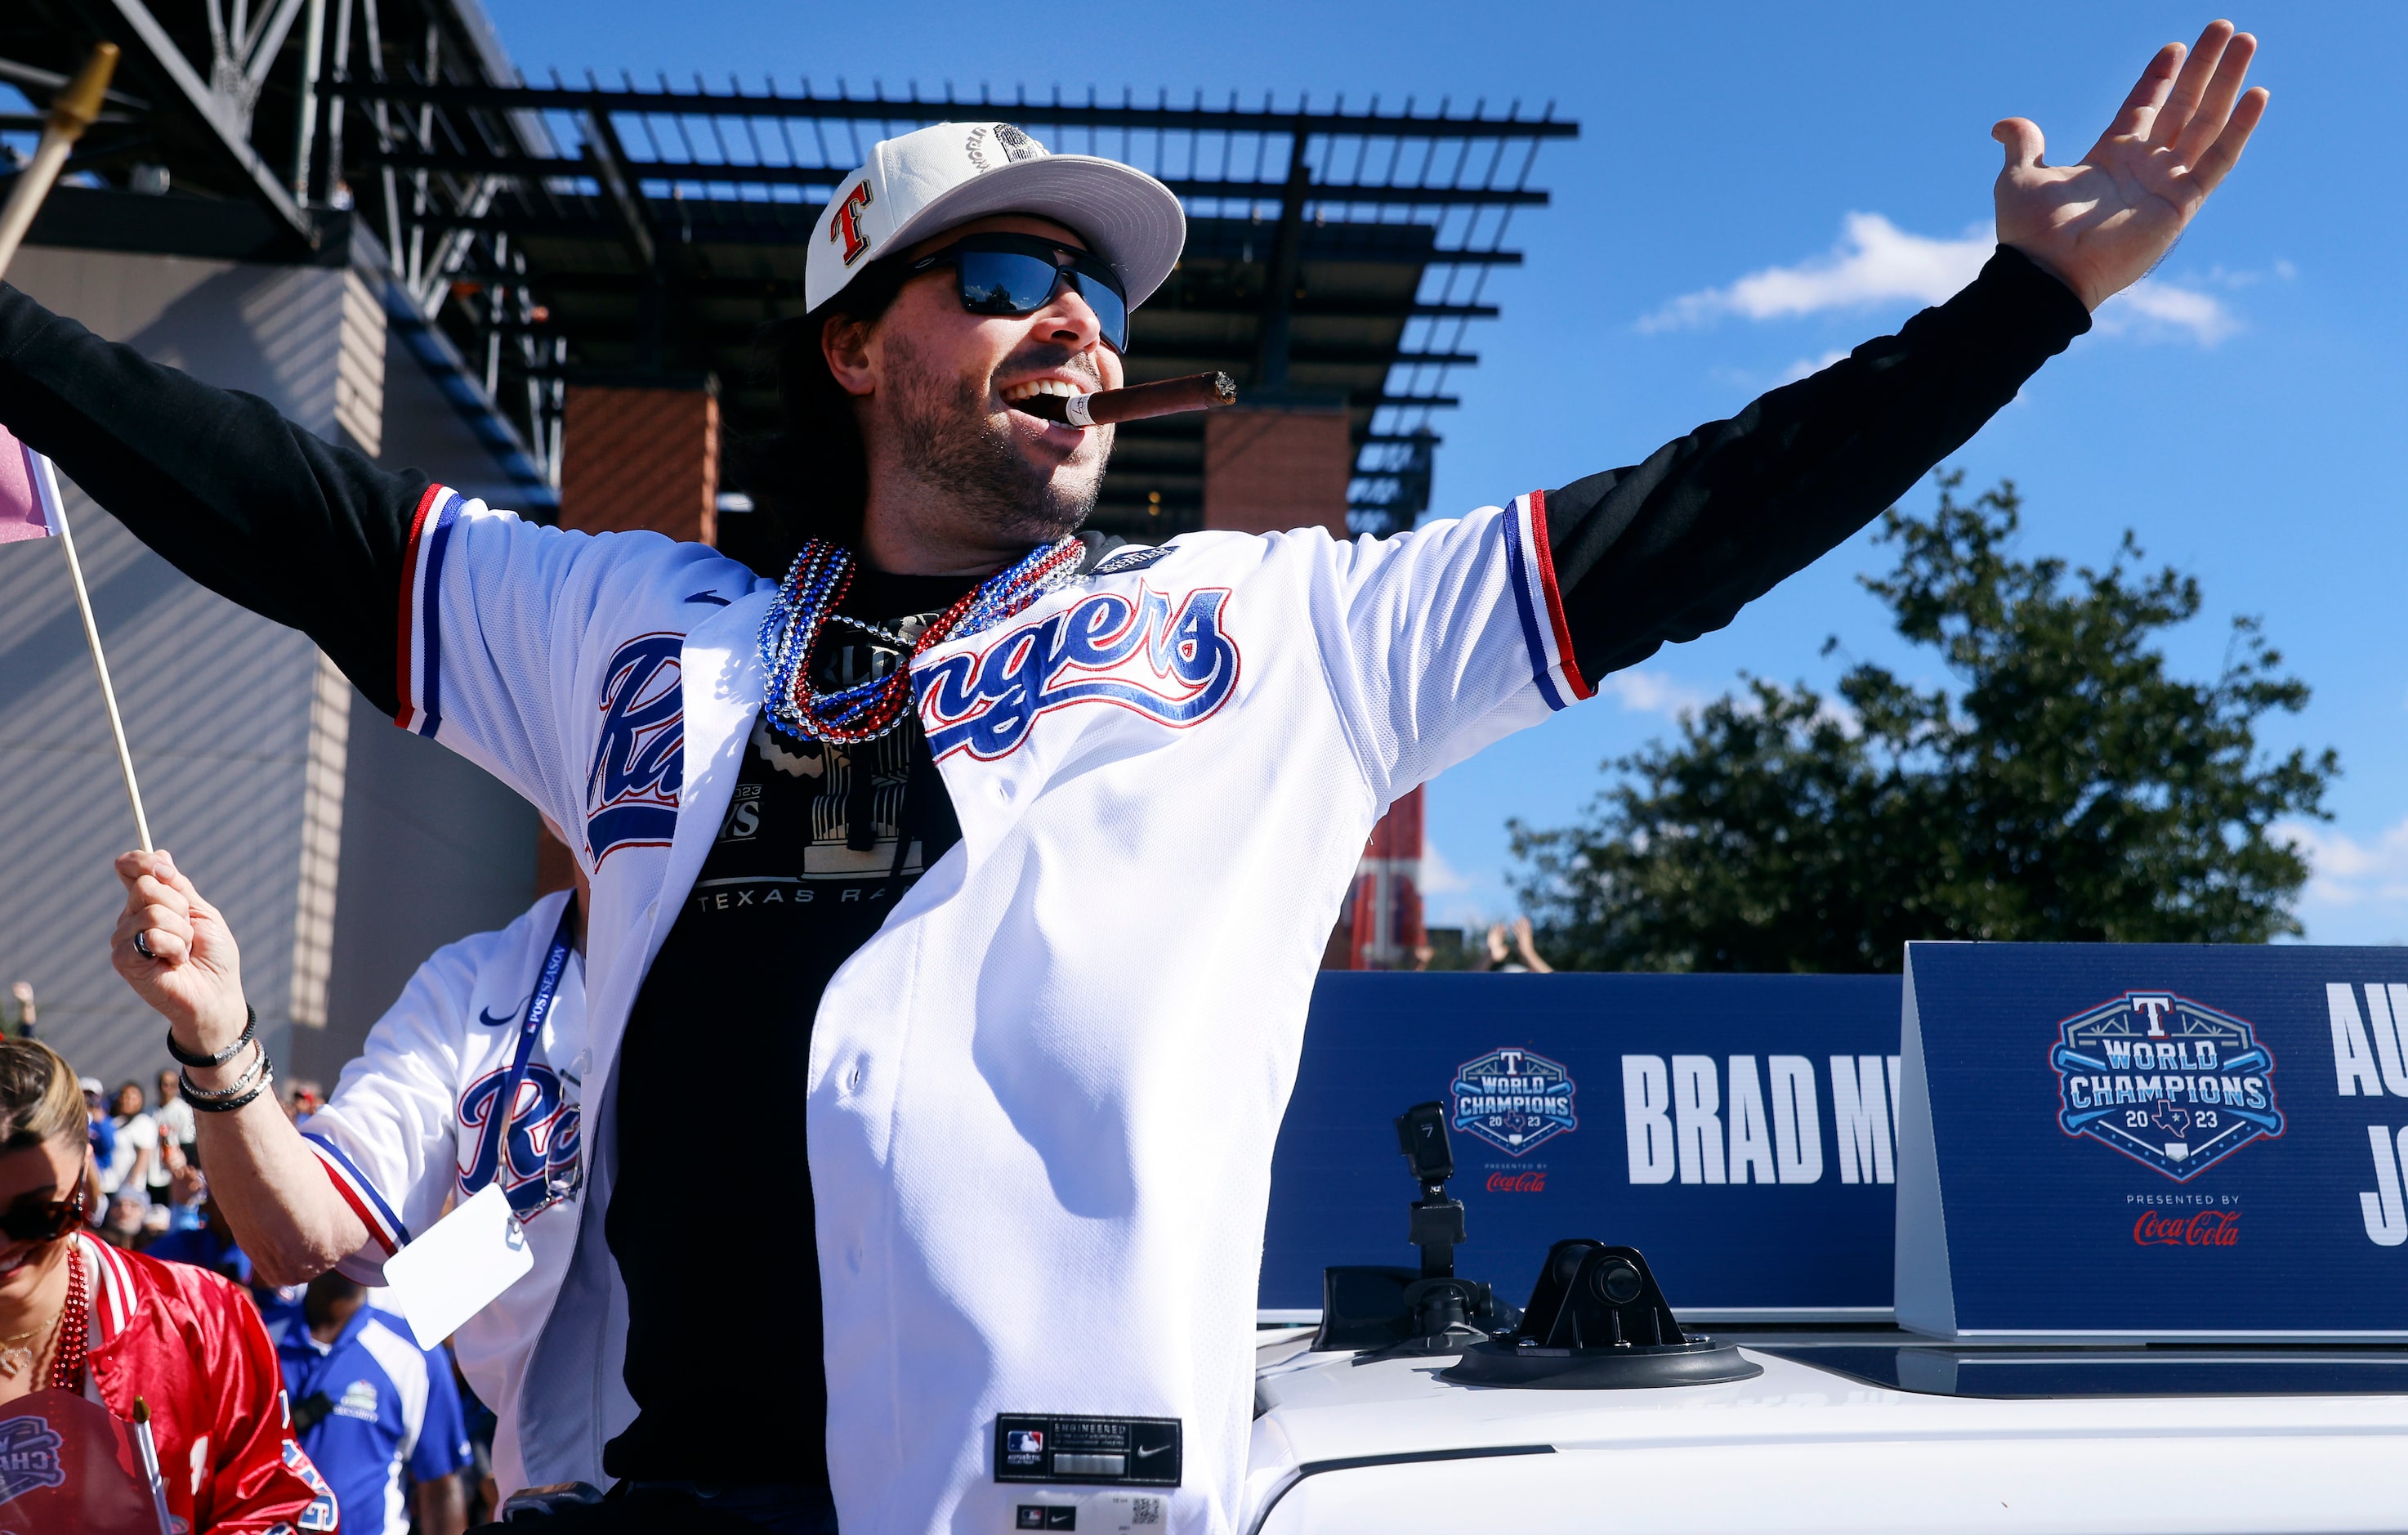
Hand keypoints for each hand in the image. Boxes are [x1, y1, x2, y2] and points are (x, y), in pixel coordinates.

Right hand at [110, 850, 248, 1059]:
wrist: (216, 994)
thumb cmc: (213, 956)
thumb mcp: (201, 913)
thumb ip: (178, 886)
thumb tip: (160, 852)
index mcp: (148, 902)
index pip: (131, 867)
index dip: (145, 861)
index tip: (167, 872)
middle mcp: (130, 917)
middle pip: (146, 885)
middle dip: (179, 906)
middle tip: (189, 932)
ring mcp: (124, 939)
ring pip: (152, 911)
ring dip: (181, 932)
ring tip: (184, 951)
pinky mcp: (123, 960)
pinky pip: (151, 935)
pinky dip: (174, 947)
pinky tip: (174, 963)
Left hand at [1993, 20, 2266, 310]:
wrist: (2046, 271)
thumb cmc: (2031, 231)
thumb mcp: (2020, 176)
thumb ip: (2024, 144)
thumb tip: (2002, 125)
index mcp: (2110, 156)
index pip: (2143, 105)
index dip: (2159, 77)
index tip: (2174, 46)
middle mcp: (2144, 166)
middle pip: (2182, 105)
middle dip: (2204, 67)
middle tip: (2223, 27)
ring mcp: (2167, 183)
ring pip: (2207, 123)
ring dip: (2227, 83)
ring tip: (2245, 41)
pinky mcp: (2182, 204)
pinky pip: (2219, 161)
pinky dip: (2240, 128)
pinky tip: (2257, 94)